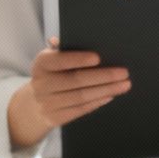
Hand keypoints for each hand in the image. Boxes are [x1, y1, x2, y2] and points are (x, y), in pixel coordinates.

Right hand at [7, 38, 129, 147]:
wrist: (34, 104)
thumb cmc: (51, 75)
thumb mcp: (51, 60)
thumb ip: (63, 49)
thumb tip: (76, 40)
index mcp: (41, 64)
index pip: (59, 60)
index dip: (78, 59)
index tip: (98, 58)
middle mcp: (42, 84)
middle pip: (76, 80)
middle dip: (103, 76)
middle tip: (123, 73)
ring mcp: (47, 103)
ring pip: (82, 96)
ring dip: (106, 90)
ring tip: (124, 85)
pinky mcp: (55, 117)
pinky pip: (81, 109)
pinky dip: (98, 102)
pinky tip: (111, 95)